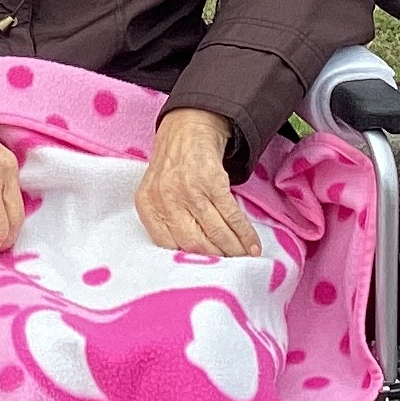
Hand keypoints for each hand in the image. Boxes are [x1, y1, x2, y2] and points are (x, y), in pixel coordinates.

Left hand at [134, 107, 259, 256]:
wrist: (188, 128)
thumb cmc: (172, 167)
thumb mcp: (156, 193)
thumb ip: (166, 221)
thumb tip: (190, 256)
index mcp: (147, 204)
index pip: (166, 245)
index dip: (189, 262)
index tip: (204, 272)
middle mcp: (165, 198)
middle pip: (193, 243)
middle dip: (215, 260)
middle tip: (229, 268)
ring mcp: (189, 189)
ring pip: (215, 232)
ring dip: (234, 250)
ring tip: (244, 260)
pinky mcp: (212, 181)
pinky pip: (231, 216)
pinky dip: (244, 234)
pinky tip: (253, 245)